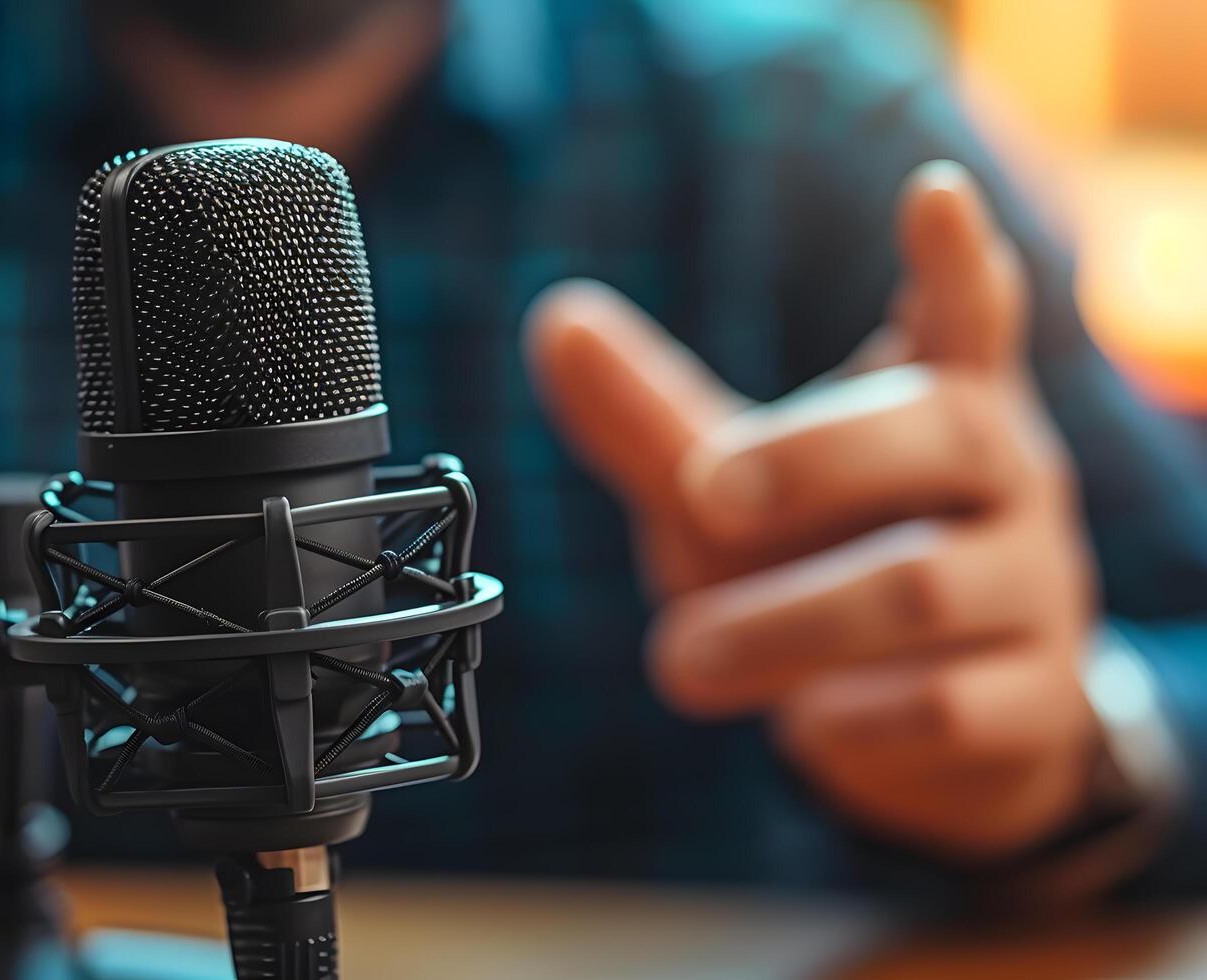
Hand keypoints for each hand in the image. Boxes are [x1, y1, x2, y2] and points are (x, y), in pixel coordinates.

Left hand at [524, 162, 1101, 860]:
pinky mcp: (1034, 700)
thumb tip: (555, 317)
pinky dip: (847, 719)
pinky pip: (947, 707)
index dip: (956, 261)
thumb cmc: (820, 570)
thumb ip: (654, 422)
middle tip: (707, 490)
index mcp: (940, 403)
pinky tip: (801, 724)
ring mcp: (1033, 588)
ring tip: (681, 662)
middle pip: (947, 430)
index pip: (971, 316)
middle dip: (815, 458)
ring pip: (922, 586)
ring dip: (782, 625)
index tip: (934, 194)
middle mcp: (1007, 478)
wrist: (931, 727)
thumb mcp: (731, 499)